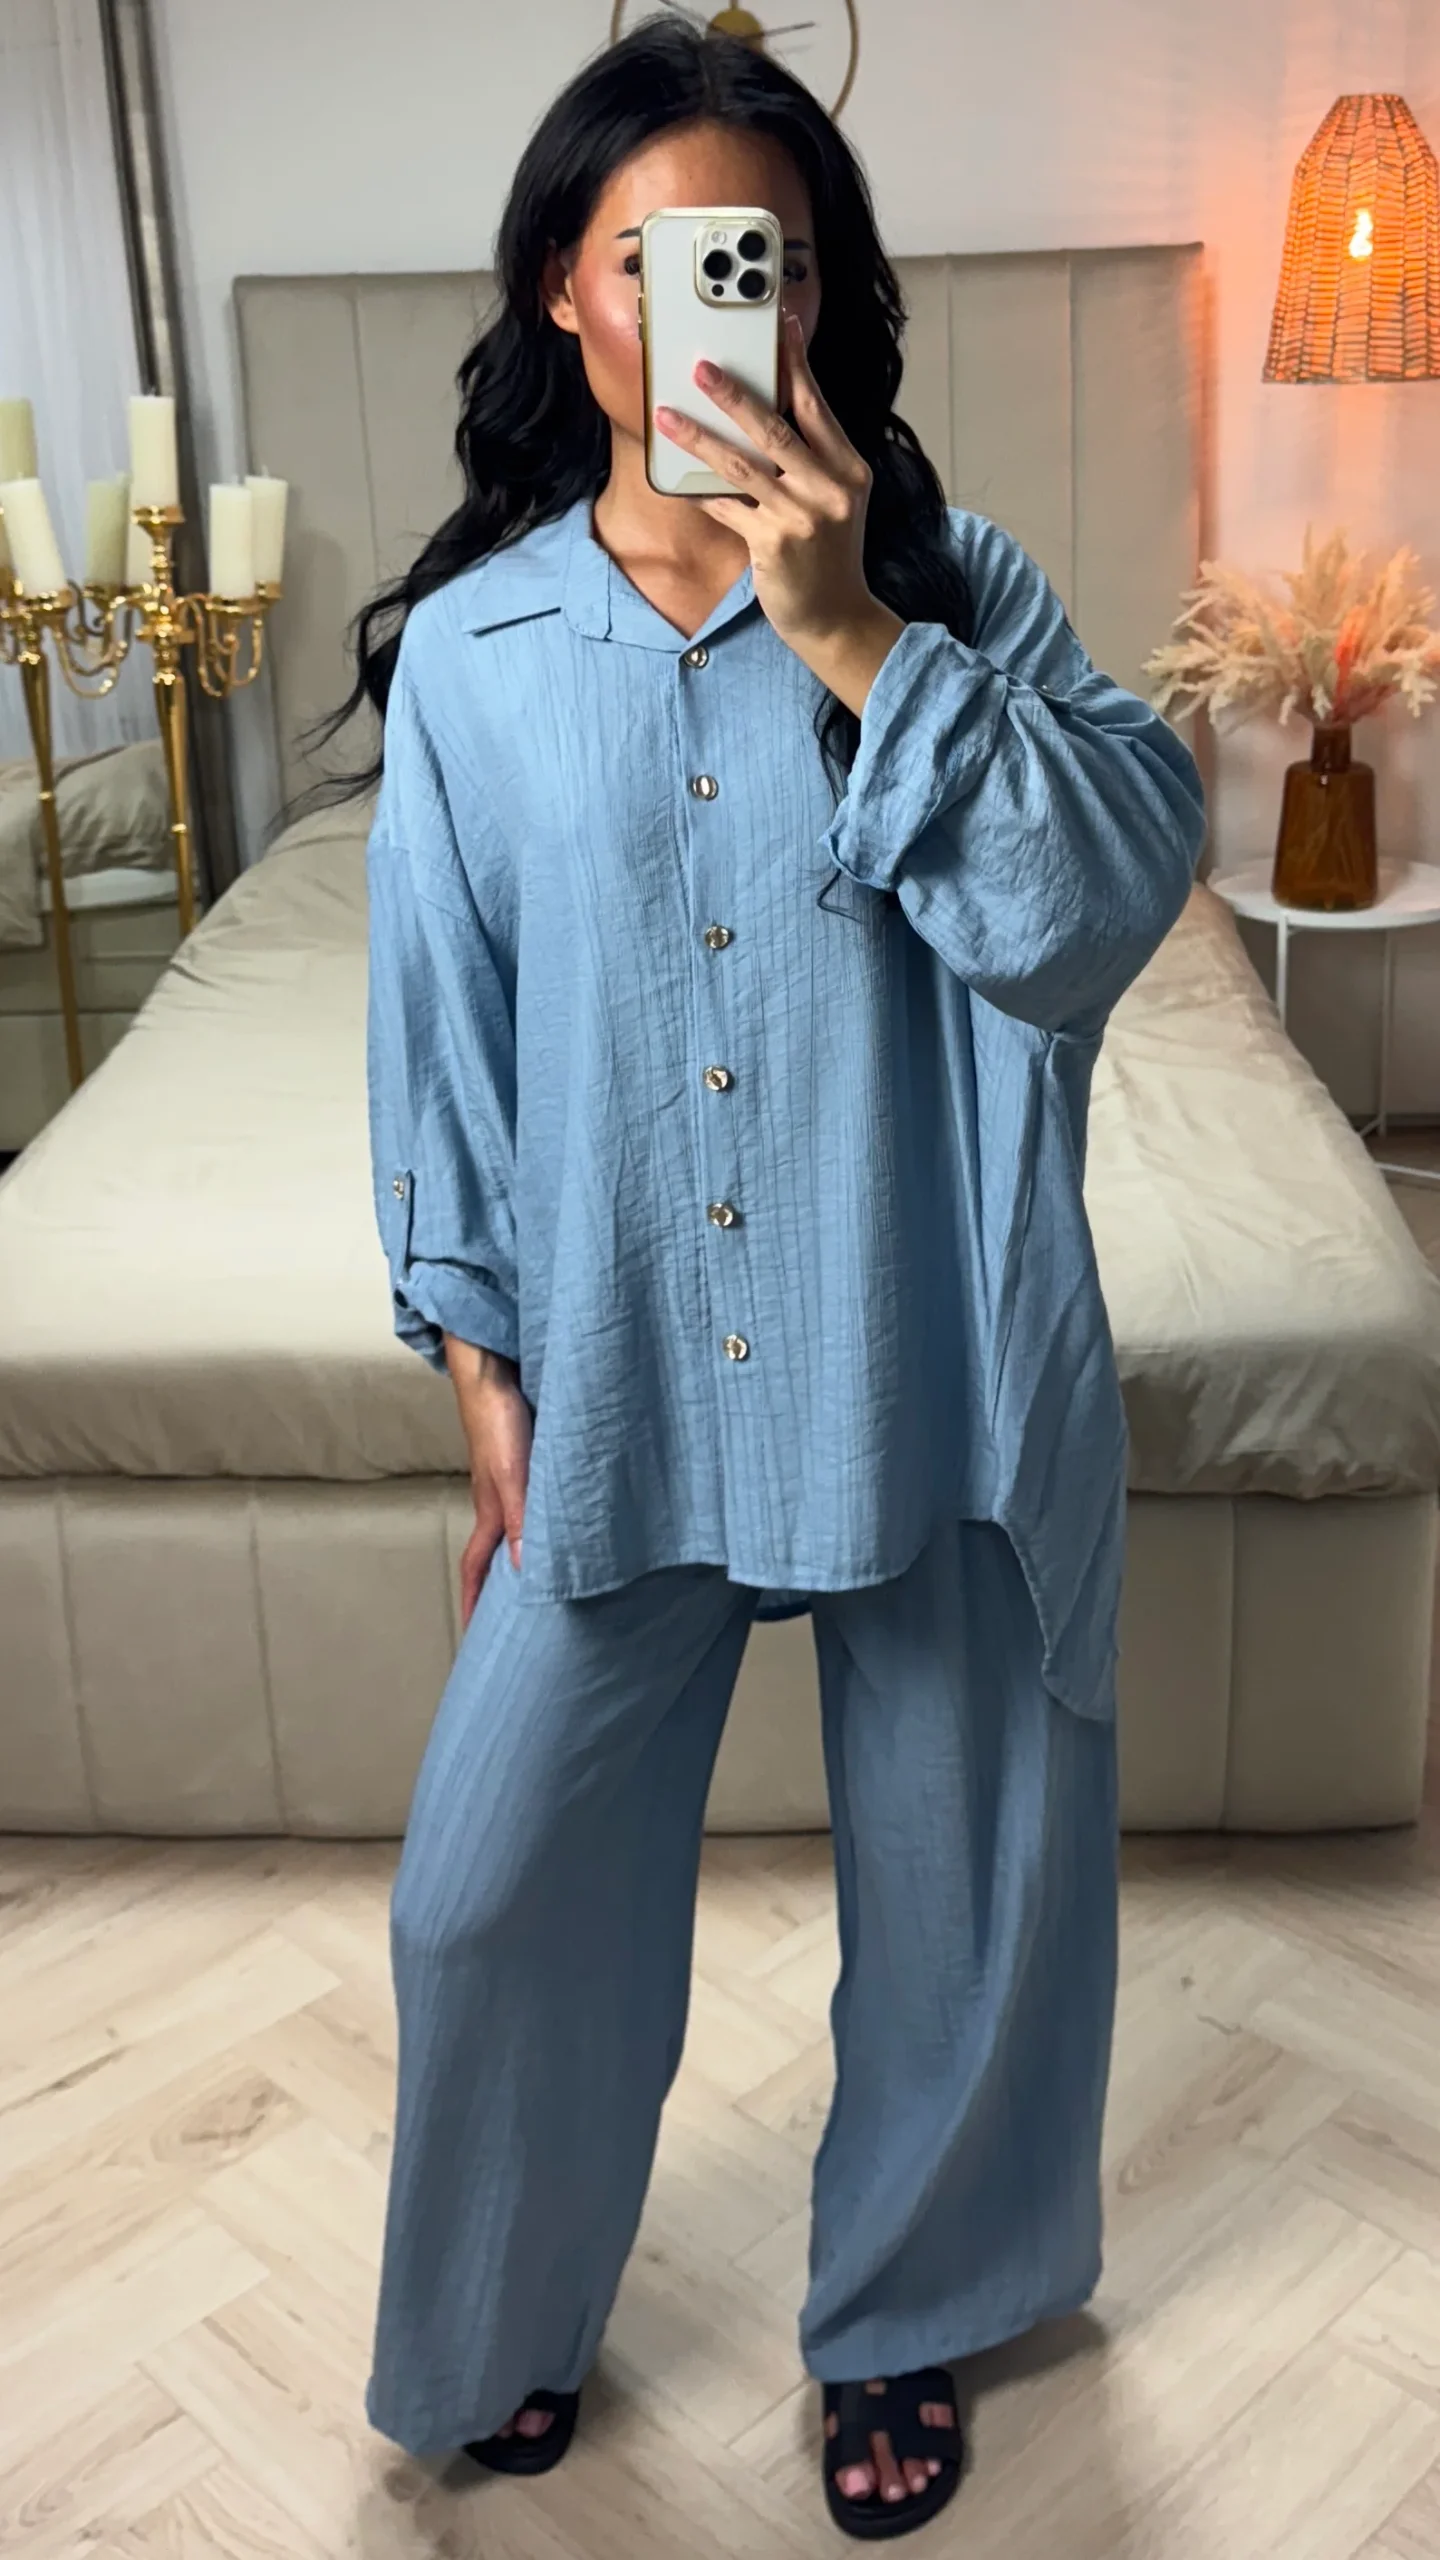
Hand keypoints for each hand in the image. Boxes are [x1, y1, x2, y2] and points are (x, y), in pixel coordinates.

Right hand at [445, 1341, 531, 1626]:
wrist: (494, 1369)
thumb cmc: (499, 1419)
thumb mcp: (513, 1475)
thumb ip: (522, 1520)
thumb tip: (528, 1572)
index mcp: (491, 1511)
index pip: (477, 1568)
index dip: (473, 1602)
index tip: (472, 1636)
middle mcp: (500, 1500)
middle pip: (496, 1552)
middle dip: (499, 1586)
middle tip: (512, 1618)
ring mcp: (511, 1479)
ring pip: (518, 1527)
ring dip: (525, 1552)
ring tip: (543, 1577)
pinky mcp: (525, 1458)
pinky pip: (534, 1500)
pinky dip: (543, 1518)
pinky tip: (564, 1517)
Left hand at [652, 312, 904, 716]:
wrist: (836, 617)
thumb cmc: (829, 555)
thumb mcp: (835, 501)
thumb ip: (811, 461)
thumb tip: (762, 415)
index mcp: (849, 469)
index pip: (817, 405)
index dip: (796, 363)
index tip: (780, 325)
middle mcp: (830, 488)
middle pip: (775, 427)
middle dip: (734, 393)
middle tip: (701, 366)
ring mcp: (802, 517)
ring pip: (741, 464)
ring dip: (700, 436)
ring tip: (669, 415)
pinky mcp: (773, 544)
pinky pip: (727, 507)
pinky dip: (701, 492)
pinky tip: (677, 475)